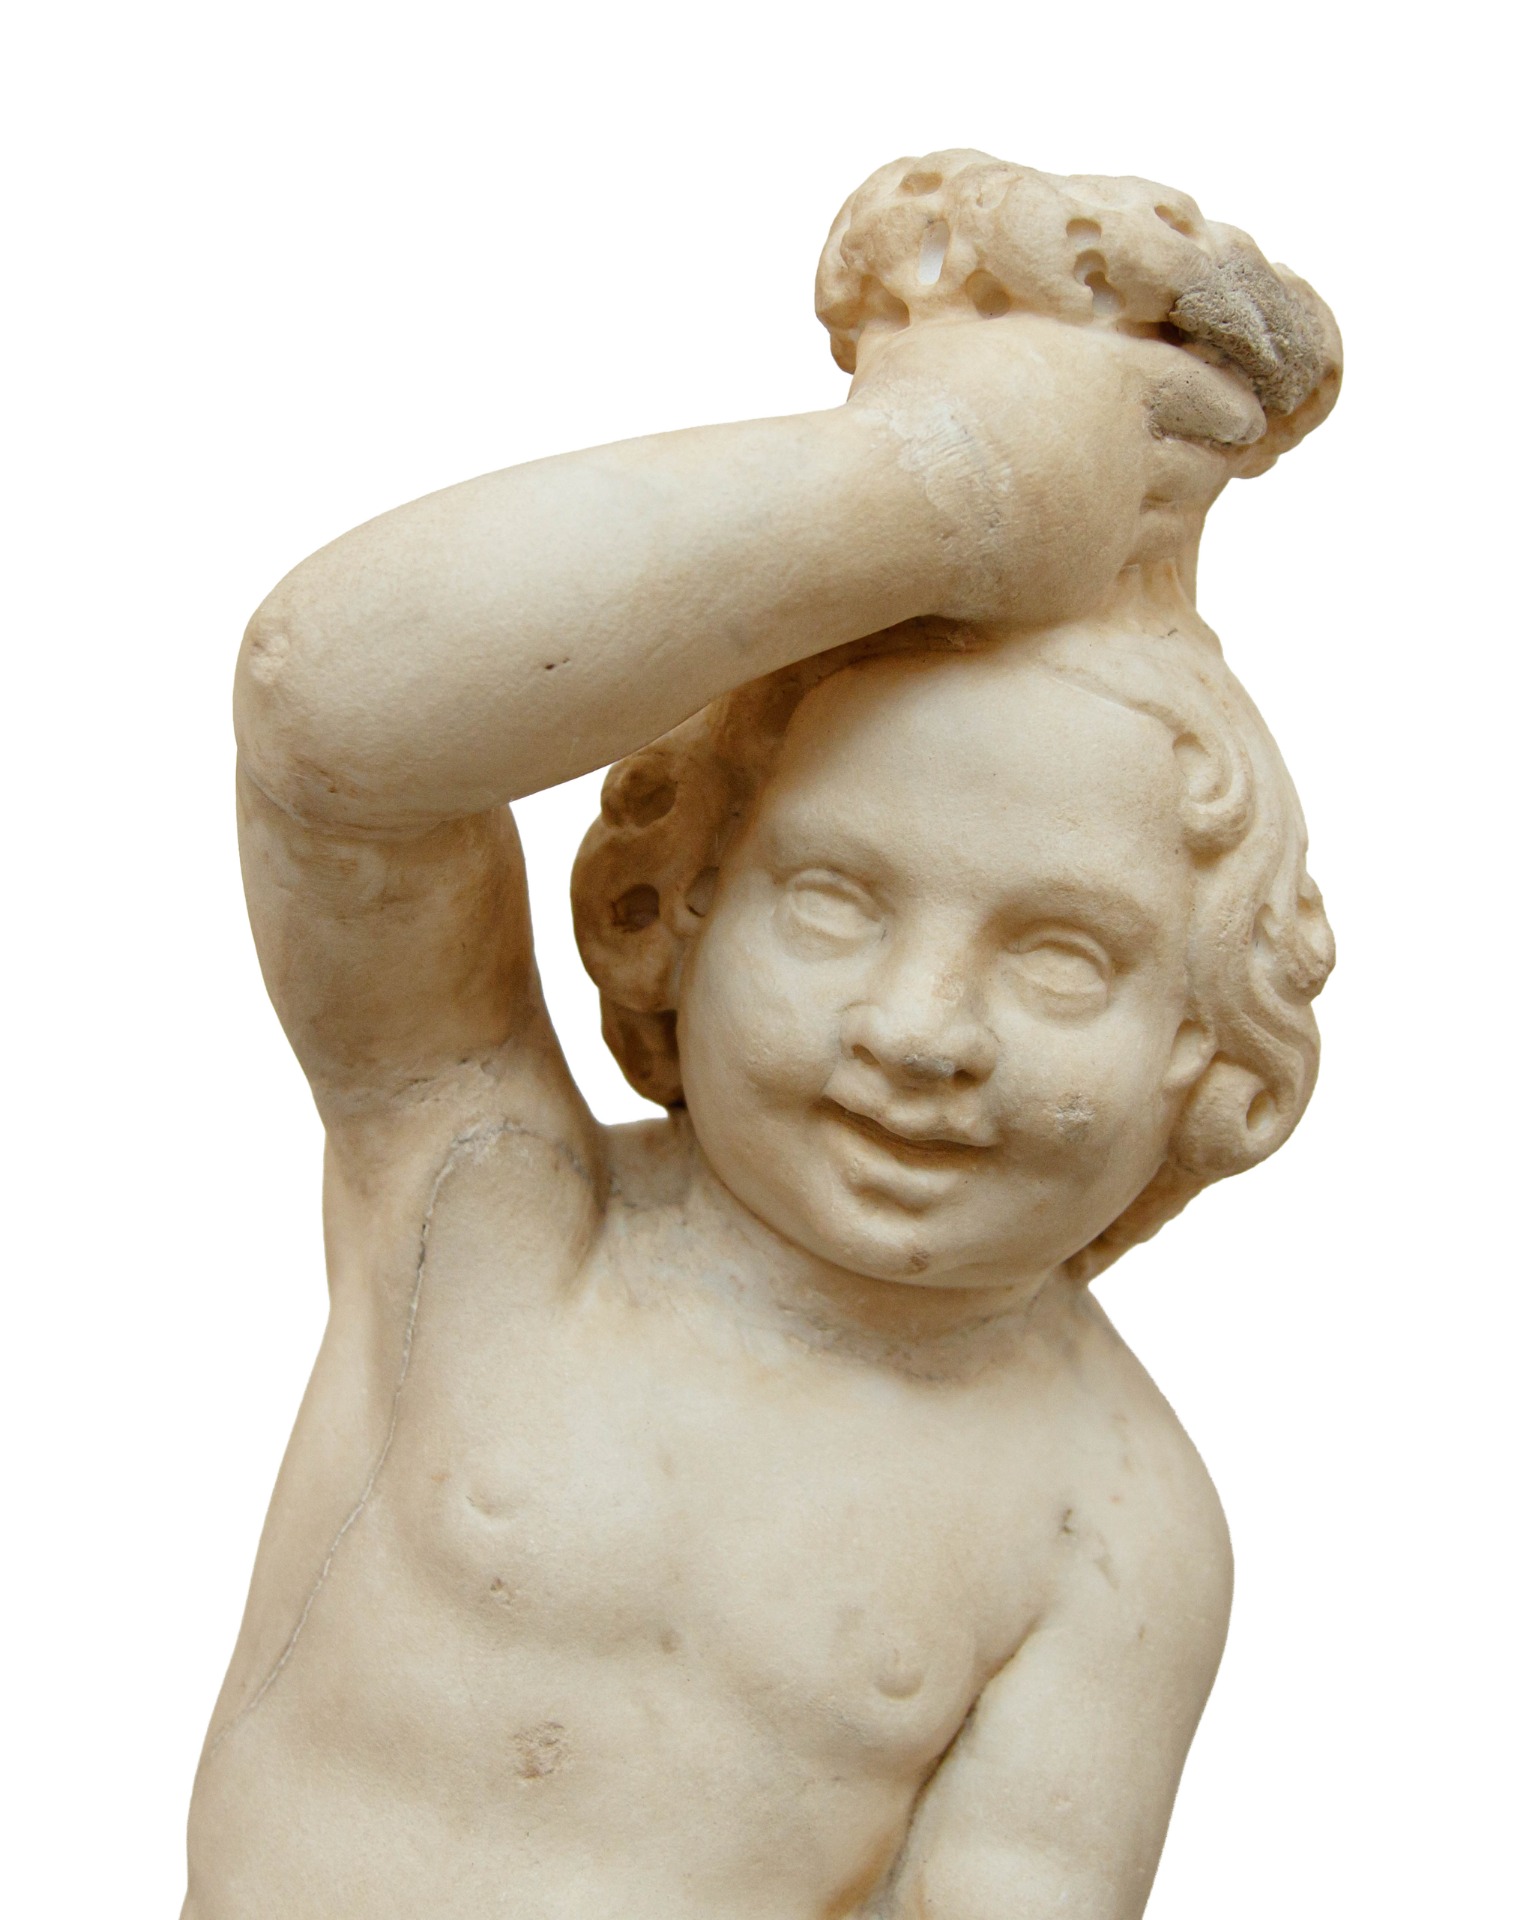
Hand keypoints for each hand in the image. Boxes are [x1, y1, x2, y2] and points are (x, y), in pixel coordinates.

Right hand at [846, 312, 1264, 626]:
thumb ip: (1001, 346)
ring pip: (1178, 516)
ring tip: (1183, 502)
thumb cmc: (907, 413)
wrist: (886, 506)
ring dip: (1186, 505)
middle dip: (1219, 454)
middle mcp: (1126, 451)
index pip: (1199, 386)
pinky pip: (1125, 565)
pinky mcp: (1081, 582)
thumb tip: (978, 334)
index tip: (1245, 412)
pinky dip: (1133, 550)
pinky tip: (1124, 547)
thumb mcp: (958, 349)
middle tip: (1225, 456)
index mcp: (1110, 376)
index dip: (1226, 399)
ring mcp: (1110, 522)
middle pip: (1205, 455)